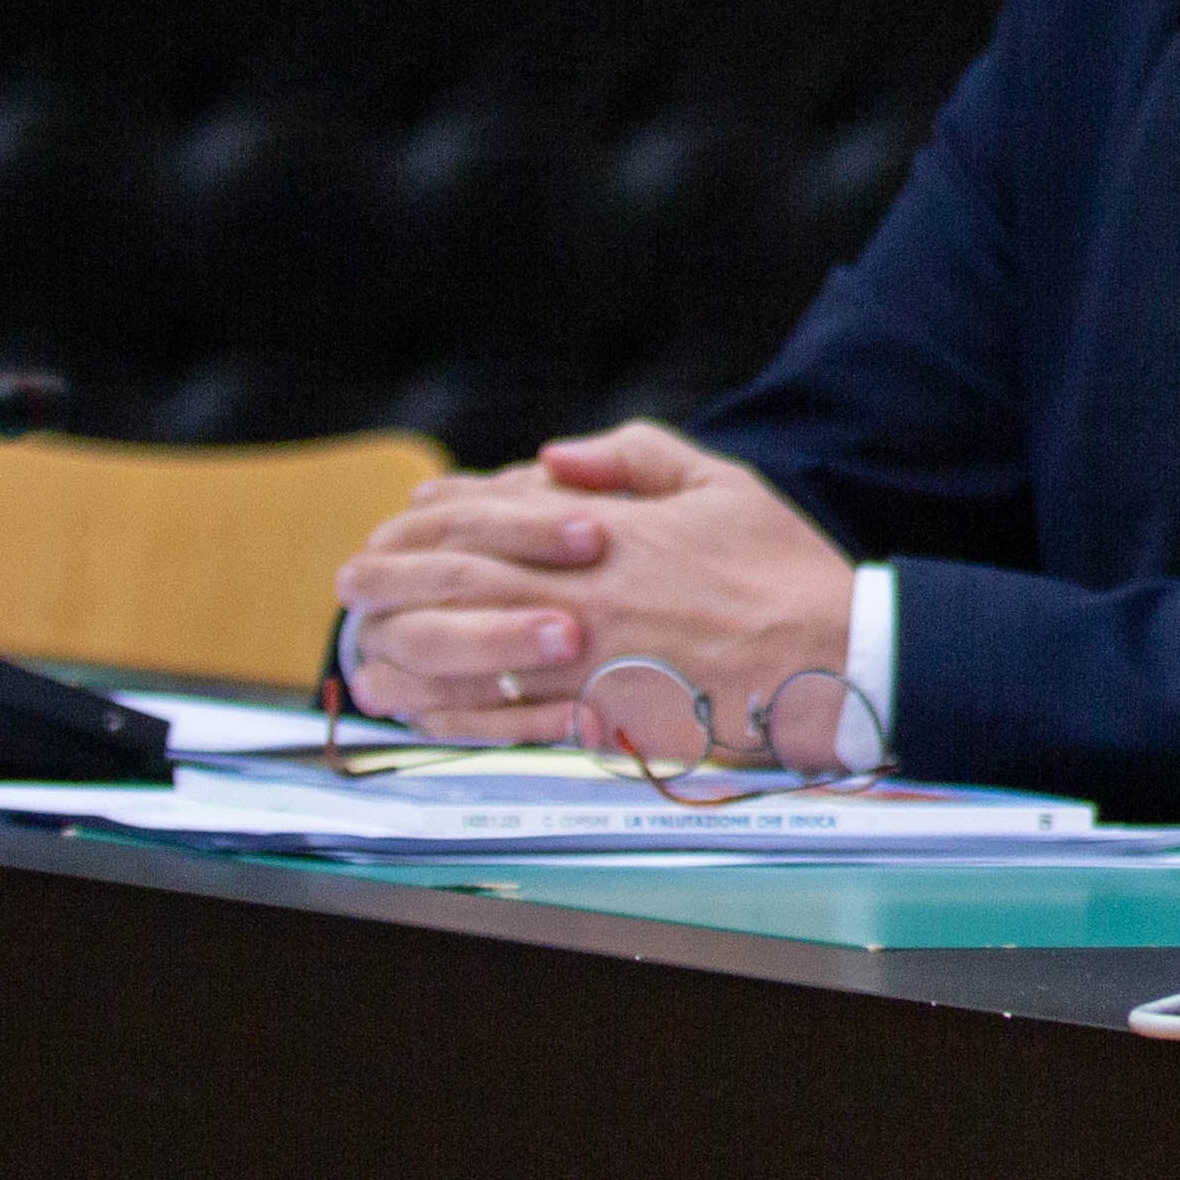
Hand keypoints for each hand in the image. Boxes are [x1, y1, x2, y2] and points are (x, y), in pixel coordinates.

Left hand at [333, 421, 852, 756]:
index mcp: (605, 533)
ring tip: (363, 653)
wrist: (830, 654)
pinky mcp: (594, 722)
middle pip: (452, 584)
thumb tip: (554, 455)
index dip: (430, 518)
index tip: (400, 521)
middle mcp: (579, 597)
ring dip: (399, 653)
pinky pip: (498, 724)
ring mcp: (582, 664)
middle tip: (349, 582)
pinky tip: (420, 714)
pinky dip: (446, 718)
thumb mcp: (719, 483)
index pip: (487, 517)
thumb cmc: (782, 567)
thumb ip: (634, 457)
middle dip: (387, 580)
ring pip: (459, 658)